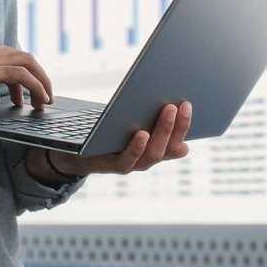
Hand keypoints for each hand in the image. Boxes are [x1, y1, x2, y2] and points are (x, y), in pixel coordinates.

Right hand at [0, 35, 52, 110]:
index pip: (5, 54)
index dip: (18, 72)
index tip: (22, 92)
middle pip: (21, 55)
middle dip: (36, 75)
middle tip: (42, 96)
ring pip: (27, 62)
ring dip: (40, 81)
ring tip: (43, 101)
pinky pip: (22, 75)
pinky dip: (35, 87)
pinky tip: (38, 100)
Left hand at [55, 101, 192, 175]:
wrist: (75, 152)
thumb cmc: (107, 132)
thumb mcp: (130, 120)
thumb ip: (150, 115)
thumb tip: (176, 100)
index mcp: (154, 149)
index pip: (177, 140)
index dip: (186, 126)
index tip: (191, 104)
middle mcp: (146, 159)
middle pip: (169, 147)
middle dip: (179, 125)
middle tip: (183, 103)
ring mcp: (131, 164)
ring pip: (153, 154)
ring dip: (163, 132)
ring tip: (168, 110)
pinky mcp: (111, 166)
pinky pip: (128, 160)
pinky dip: (137, 148)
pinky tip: (142, 133)